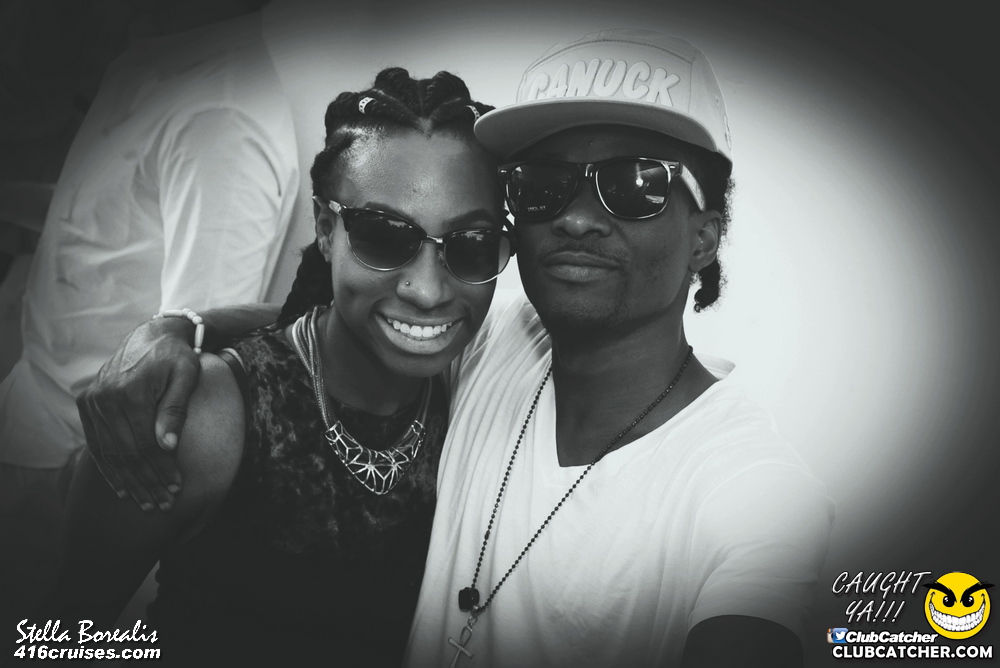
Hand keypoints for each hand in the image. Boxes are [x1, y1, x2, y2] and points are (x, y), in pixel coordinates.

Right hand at [77, 316, 200, 511]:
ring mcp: (93, 402)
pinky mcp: (87, 404)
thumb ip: (176, 409)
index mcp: (130, 392)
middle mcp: (105, 398)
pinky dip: (110, 469)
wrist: (152, 336)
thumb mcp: (186, 375)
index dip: (161, 469)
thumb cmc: (176, 358)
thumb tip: (168, 446)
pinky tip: (124, 489)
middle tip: (164, 503)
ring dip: (130, 482)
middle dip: (148, 482)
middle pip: (127, 453)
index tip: (177, 488)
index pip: (146, 444)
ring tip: (146, 503)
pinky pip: (97, 445)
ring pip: (111, 454)